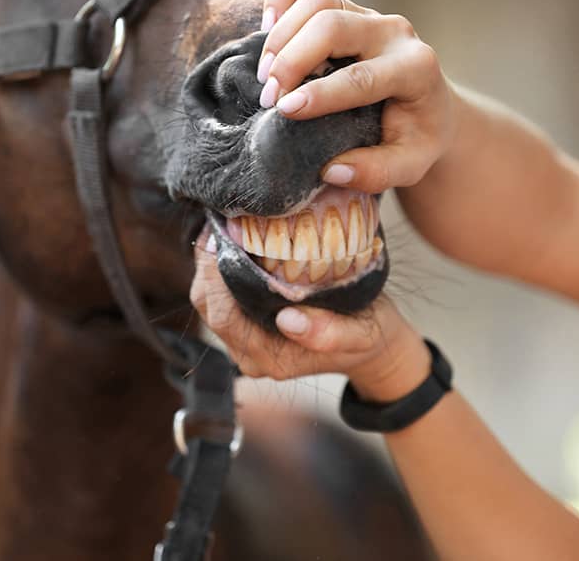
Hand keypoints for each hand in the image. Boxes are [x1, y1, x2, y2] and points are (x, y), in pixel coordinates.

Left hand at [190, 230, 430, 401]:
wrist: (371, 345)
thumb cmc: (365, 335)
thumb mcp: (360, 335)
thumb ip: (329, 334)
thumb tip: (289, 321)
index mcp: (269, 357)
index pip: (224, 316)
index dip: (215, 278)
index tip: (222, 237)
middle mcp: (249, 352)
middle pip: (208, 306)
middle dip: (206, 264)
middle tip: (218, 221)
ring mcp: (245, 340)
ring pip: (209, 300)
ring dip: (209, 263)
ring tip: (221, 225)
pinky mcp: (247, 325)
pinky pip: (220, 296)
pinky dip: (219, 267)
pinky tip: (230, 240)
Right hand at [257, 0, 459, 192]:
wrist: (426, 106)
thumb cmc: (415, 138)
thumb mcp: (410, 165)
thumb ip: (377, 173)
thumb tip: (331, 171)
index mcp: (415, 69)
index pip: (361, 75)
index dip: (320, 93)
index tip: (286, 110)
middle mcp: (393, 33)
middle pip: (333, 24)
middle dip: (292, 60)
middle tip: (270, 98)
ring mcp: (368, 15)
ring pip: (317, 0)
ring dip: (281, 36)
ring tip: (265, 76)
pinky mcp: (347, 7)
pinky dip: (281, 0)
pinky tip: (267, 31)